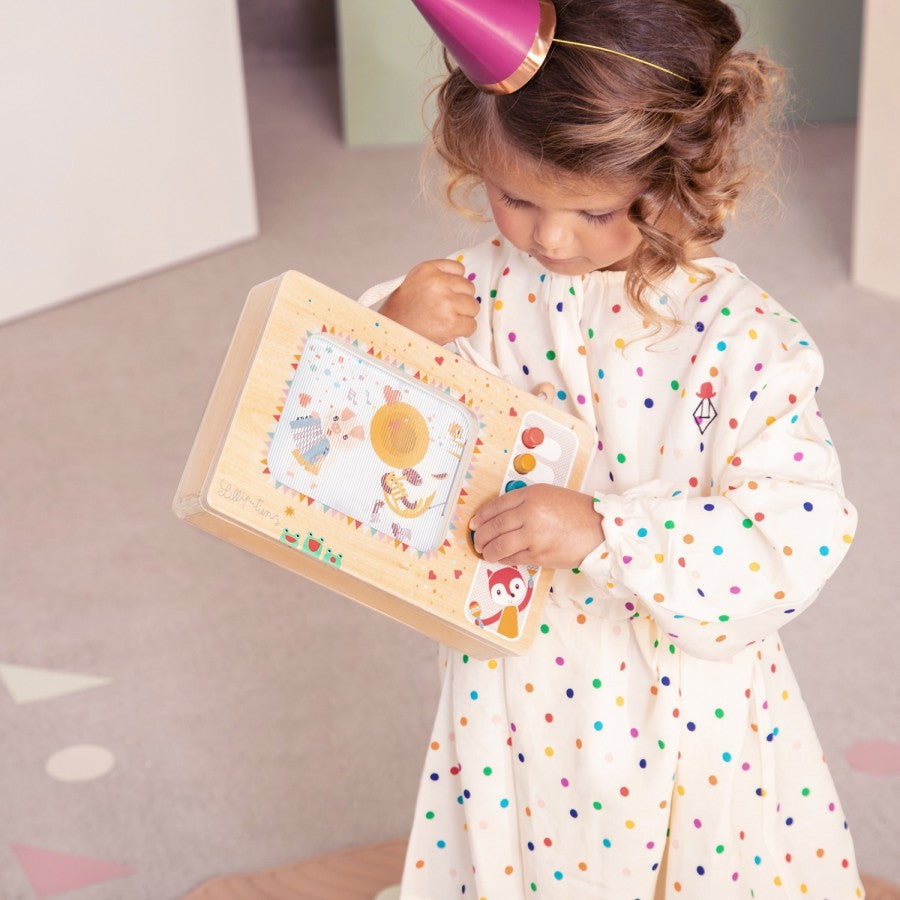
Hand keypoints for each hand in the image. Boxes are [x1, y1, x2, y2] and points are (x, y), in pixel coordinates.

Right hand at [379, 259, 478, 344]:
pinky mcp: (451, 322)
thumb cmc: (400, 313)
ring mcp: (446, 302)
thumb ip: (437, 278)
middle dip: (460, 300)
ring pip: (473, 306)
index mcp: (427, 270)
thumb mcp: (414, 283)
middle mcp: (437, 283)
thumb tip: (462, 283)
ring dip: (463, 316)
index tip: (446, 293)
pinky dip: (463, 330)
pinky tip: (448, 331)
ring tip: (445, 320)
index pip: (459, 269)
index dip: (455, 284)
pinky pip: (471, 325)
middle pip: (469, 288)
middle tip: (444, 311)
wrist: (390, 334)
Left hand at [469, 484, 604, 568]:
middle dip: (480, 536)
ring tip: (485, 553)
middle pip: (494, 526)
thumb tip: (498, 516)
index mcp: (531, 495)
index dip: (480, 516)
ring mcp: (534, 536)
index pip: (496, 506)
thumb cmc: (575, 512)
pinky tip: (501, 558)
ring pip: (499, 545)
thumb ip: (524, 502)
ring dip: (488, 551)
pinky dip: (503, 559)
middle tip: (476, 541)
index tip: (473, 523)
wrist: (600, 529)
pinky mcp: (539, 555)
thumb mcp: (548, 495)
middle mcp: (530, 513)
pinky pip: (513, 558)